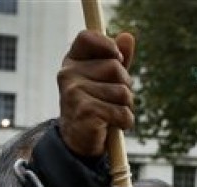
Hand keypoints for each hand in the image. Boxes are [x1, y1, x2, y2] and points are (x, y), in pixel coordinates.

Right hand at [57, 30, 135, 156]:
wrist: (79, 142)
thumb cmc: (95, 107)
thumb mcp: (106, 81)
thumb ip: (116, 59)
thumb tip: (127, 36)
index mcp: (72, 62)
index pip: (87, 38)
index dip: (108, 44)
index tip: (118, 59)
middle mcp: (69, 74)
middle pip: (115, 68)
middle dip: (125, 87)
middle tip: (114, 101)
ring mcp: (75, 93)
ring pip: (123, 92)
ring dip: (126, 107)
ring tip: (112, 115)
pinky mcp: (86, 111)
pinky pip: (122, 112)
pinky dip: (125, 122)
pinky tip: (113, 126)